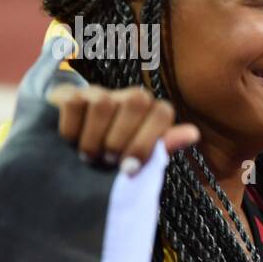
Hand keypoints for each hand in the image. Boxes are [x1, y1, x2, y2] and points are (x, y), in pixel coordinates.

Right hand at [49, 85, 199, 173]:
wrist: (69, 156)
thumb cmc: (114, 161)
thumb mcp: (139, 162)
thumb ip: (162, 148)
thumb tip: (193, 133)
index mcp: (152, 113)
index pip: (162, 112)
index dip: (147, 142)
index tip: (130, 169)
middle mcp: (128, 98)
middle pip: (137, 100)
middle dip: (120, 139)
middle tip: (109, 160)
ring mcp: (99, 93)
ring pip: (103, 102)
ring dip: (94, 138)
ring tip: (89, 157)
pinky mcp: (69, 94)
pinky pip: (74, 104)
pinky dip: (72, 130)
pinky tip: (71, 143)